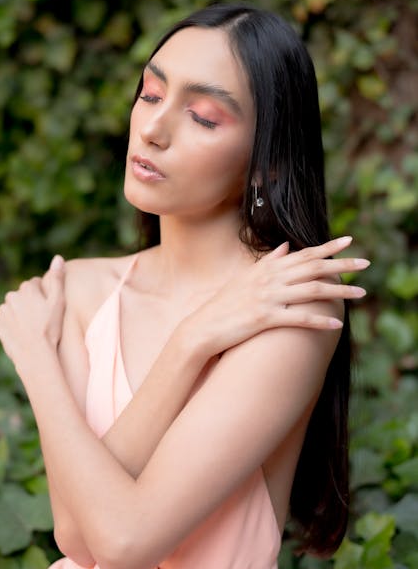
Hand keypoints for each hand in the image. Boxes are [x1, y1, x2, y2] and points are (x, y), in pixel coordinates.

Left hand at [0, 255, 65, 369]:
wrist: (35, 354)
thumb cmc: (50, 328)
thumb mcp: (58, 302)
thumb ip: (57, 278)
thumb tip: (58, 257)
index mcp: (26, 288)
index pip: (35, 285)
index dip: (43, 296)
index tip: (48, 309)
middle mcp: (11, 296)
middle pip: (23, 296)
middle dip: (30, 303)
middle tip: (41, 319)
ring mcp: (3, 311)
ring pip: (14, 308)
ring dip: (21, 314)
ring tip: (32, 327)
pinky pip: (6, 320)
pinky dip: (12, 324)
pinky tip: (22, 333)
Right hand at [181, 236, 368, 357]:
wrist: (202, 327)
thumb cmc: (225, 305)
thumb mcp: (245, 278)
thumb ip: (268, 262)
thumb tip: (285, 247)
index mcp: (267, 269)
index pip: (303, 254)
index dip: (327, 247)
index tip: (349, 241)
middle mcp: (270, 280)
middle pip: (313, 269)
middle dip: (342, 265)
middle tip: (366, 263)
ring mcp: (268, 299)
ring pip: (312, 291)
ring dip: (339, 292)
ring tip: (361, 293)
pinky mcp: (265, 319)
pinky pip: (298, 319)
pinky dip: (319, 321)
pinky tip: (337, 324)